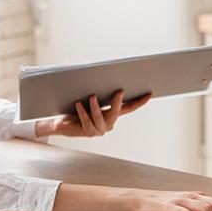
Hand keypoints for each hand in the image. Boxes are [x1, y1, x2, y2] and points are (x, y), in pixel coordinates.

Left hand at [36, 90, 150, 138]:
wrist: (62, 124)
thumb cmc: (76, 109)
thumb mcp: (89, 99)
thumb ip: (99, 93)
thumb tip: (104, 77)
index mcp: (112, 115)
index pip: (128, 108)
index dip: (139, 102)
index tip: (149, 94)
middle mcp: (108, 124)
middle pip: (117, 112)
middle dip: (117, 102)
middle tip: (119, 91)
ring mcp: (99, 130)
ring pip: (99, 117)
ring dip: (95, 106)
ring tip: (92, 96)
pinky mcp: (87, 132)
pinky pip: (86, 120)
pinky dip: (82, 111)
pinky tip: (78, 104)